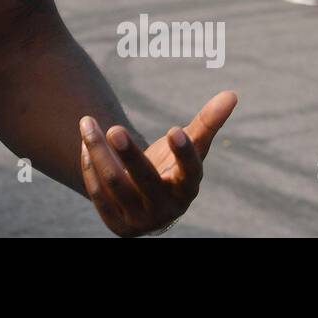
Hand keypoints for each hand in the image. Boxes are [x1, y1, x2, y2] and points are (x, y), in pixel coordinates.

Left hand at [79, 90, 237, 236]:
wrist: (146, 203)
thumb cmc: (171, 166)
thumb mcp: (189, 147)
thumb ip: (207, 122)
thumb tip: (232, 93)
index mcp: (187, 188)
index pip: (190, 173)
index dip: (184, 154)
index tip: (175, 129)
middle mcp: (166, 207)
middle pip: (146, 180)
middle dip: (130, 155)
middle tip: (115, 129)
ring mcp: (140, 218)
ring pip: (115, 184)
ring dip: (98, 152)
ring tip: (87, 123)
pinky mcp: (116, 223)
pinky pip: (98, 193)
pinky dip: (89, 166)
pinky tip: (85, 143)